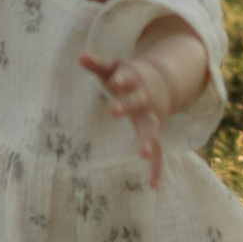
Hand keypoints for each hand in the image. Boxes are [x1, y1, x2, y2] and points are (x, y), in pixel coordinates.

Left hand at [81, 49, 172, 186]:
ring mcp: (152, 116)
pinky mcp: (154, 130)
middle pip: (137, 102)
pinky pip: (158, 151)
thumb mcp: (115, 66)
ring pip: (151, 128)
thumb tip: (81, 56)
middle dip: (126, 106)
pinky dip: (156, 167)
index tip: (114, 81)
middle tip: (113, 110)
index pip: (128, 79)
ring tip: (142, 152)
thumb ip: (98, 64)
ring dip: (148, 140)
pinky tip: (152, 185)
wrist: (161, 82)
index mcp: (135, 81)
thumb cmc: (129, 76)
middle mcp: (145, 99)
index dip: (122, 79)